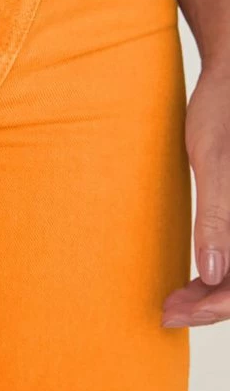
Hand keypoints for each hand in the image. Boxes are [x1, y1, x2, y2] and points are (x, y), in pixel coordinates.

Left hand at [162, 62, 229, 326]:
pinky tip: (192, 278)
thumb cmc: (220, 111)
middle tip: (167, 313)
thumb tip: (213, 273)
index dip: (218, 307)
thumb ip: (217, 217)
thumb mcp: (213, 161)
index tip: (180, 314)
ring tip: (173, 302)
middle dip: (211, 304)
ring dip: (213, 291)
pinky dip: (218, 269)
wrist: (229, 77)